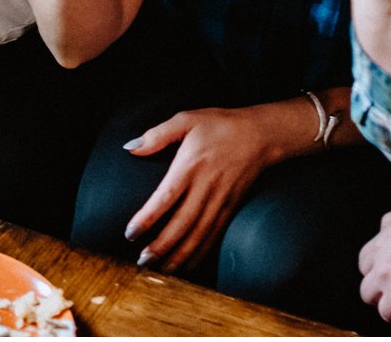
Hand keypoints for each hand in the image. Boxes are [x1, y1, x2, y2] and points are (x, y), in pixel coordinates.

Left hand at [123, 107, 278, 271]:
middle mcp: (206, 187)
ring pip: (199, 235)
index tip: (131, 233)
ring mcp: (220, 200)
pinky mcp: (231, 208)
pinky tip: (188, 265)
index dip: (147, 218)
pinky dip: (201, 253)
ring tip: (161, 271)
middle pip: (182, 223)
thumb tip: (131, 147)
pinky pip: (214, 235)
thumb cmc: (219, 125)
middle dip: (162, 246)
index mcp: (190, 166)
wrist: (260, 135)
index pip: (165, 197)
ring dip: (180, 255)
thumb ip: (157, 134)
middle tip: (142, 262)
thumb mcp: (186, 119)